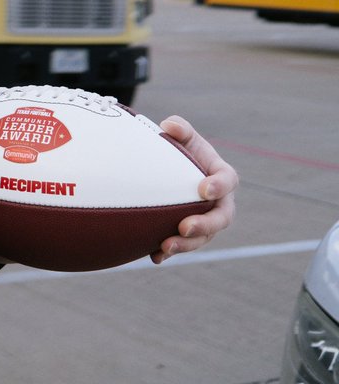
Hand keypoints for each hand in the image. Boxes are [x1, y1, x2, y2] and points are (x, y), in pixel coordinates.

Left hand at [151, 115, 237, 263]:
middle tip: (184, 227)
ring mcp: (206, 220)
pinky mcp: (188, 233)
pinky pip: (183, 246)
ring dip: (186, 244)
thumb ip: (180, 129)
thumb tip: (170, 126)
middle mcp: (219, 202)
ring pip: (203, 237)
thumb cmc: (179, 149)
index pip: (228, 180)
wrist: (168, 170)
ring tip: (165, 246)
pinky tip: (155, 257)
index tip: (203, 189)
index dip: (219, 186)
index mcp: (221, 176)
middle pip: (221, 218)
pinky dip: (169, 252)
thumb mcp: (181, 136)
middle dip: (205, 225)